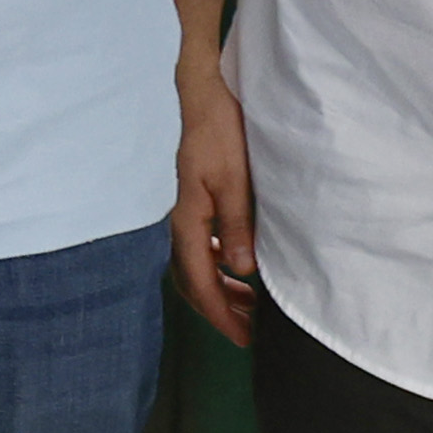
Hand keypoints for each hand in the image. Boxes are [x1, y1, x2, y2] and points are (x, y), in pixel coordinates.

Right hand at [169, 58, 261, 348]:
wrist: (199, 93)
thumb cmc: (218, 130)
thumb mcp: (234, 178)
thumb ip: (237, 224)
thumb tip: (243, 271)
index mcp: (188, 221)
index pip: (201, 283)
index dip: (222, 315)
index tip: (246, 339)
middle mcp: (181, 222)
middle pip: (193, 282)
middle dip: (220, 311)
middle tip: (251, 332)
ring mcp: (185, 213)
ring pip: (196, 267)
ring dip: (221, 290)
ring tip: (250, 305)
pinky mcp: (193, 201)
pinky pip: (201, 248)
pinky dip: (218, 268)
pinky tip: (237, 266)